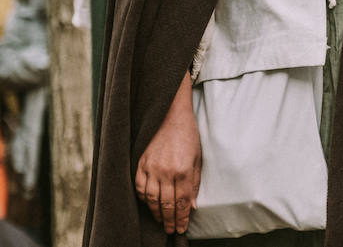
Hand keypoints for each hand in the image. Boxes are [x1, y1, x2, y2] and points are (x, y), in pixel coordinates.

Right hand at [134, 71, 201, 233]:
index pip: (183, 202)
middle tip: (172, 230)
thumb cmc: (188, 136)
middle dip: (170, 220)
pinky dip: (143, 199)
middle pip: (167, 204)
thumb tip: (193, 205)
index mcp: (184, 170)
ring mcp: (151, 168)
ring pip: (151, 199)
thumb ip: (195, 182)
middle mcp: (166, 172)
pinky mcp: (141, 164)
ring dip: (156, 213)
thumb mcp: (198, 158)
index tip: (181, 228)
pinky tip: (148, 204)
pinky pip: (139, 187)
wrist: (171, 116)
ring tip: (161, 221)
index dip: (182, 218)